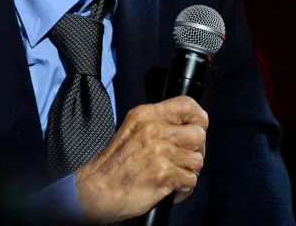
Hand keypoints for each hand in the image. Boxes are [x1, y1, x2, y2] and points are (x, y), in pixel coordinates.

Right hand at [75, 96, 207, 222]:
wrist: (96, 190)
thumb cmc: (114, 165)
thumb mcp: (132, 130)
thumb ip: (157, 125)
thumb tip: (186, 128)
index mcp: (146, 115)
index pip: (187, 105)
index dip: (198, 120)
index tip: (193, 133)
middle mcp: (154, 129)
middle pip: (199, 134)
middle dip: (196, 151)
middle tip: (182, 161)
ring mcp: (159, 151)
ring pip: (197, 160)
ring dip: (188, 172)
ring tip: (173, 176)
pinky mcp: (163, 174)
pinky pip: (191, 180)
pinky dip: (183, 189)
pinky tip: (169, 189)